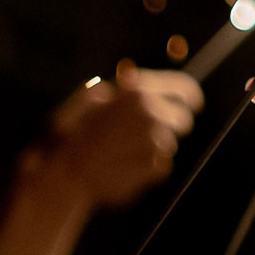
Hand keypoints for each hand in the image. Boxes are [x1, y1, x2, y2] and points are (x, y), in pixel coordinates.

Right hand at [33, 68, 202, 212]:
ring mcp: (154, 143)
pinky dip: (147, 169)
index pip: (184, 90)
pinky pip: (162, 167)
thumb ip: (121, 90)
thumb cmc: (70, 134)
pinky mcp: (153, 169)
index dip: (190, 97)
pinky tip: (122, 168)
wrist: (60, 172)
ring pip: (169, 146)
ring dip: (152, 149)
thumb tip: (136, 81)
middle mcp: (151, 115)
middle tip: (143, 134)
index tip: (193, 104)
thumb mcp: (90, 99)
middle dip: (169, 126)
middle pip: (183, 121)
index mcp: (137, 93)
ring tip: (120, 153)